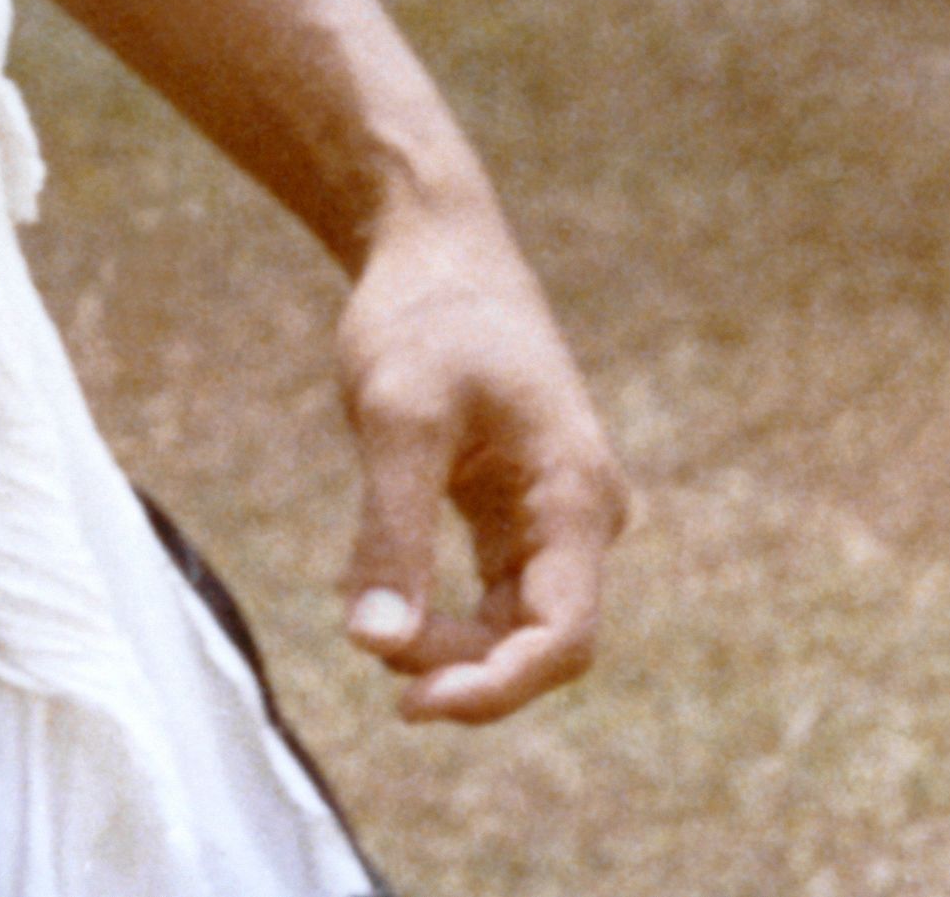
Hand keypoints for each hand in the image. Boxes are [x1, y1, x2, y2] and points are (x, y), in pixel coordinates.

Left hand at [330, 198, 626, 726]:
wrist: (435, 247)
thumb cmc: (423, 317)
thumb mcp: (397, 416)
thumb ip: (390, 531)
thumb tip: (373, 641)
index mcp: (576, 494)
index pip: (564, 636)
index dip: (497, 687)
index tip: (414, 703)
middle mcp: (581, 516)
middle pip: (538, 640)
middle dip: (459, 665)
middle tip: (368, 644)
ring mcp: (552, 517)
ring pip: (511, 623)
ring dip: (445, 644)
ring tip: (368, 620)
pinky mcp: (514, 513)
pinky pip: (491, 593)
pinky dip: (437, 611)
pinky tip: (382, 605)